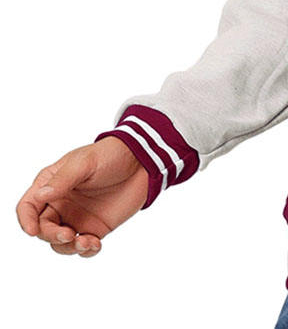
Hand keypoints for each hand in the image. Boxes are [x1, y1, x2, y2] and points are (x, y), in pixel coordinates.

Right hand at [16, 136, 149, 256]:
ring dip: (68, 247)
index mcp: (52, 184)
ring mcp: (77, 217)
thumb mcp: (85, 162)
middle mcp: (61, 203)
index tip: (33, 231)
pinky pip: (82, 246)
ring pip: (59, 243)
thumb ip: (63, 180)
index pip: (28, 206)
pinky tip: (95, 244)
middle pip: (43, 228)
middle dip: (51, 235)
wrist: (142, 161)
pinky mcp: (95, 227)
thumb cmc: (111, 154)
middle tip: (69, 234)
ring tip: (86, 241)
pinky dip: (85, 250)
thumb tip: (41, 195)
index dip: (26, 220)